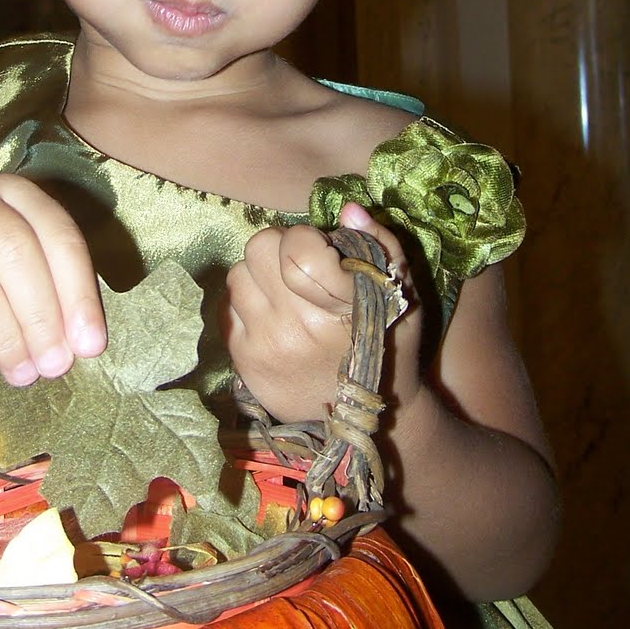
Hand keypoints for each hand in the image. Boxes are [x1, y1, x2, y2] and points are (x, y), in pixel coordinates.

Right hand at [0, 174, 105, 385]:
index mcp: (13, 193)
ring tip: (20, 373)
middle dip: (40, 316)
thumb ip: (56, 300)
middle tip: (54, 366)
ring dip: (3, 334)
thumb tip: (84, 343)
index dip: (78, 292)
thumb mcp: (26, 286)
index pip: (57, 233)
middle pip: (14, 250)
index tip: (90, 345)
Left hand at [224, 201, 421, 422]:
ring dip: (259, 276)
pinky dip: (248, 304)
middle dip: (277, 249)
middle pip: (258, 250)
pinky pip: (229, 307)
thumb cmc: (387, 347)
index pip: (295, 248)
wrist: (362, 418)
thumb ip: (381, 244)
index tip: (318, 249)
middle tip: (297, 267)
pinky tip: (272, 316)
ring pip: (238, 275)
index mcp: (341, 306)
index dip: (302, 238)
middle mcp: (298, 326)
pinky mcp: (243, 361)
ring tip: (284, 293)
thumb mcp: (400, 295)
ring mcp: (266, 345)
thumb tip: (349, 210)